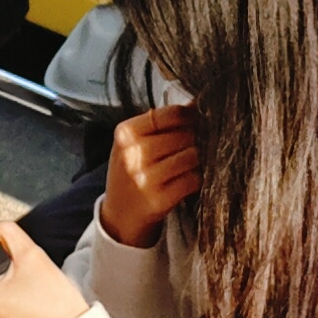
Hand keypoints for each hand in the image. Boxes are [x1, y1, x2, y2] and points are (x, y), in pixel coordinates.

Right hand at [96, 105, 200, 247]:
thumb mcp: (133, 142)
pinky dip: (196, 178)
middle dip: (195, 138)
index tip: (194, 120)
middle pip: (184, 135)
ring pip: (191, 156)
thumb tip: (197, 103)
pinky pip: (193, 179)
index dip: (190, 115)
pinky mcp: (159, 201)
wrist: (120, 215)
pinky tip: (187, 179)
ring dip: (197, 159)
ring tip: (190, 163)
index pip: (170, 114)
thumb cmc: (132, 171)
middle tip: (193, 145)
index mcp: (126, 133)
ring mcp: (145, 179)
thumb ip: (160, 122)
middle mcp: (133, 155)